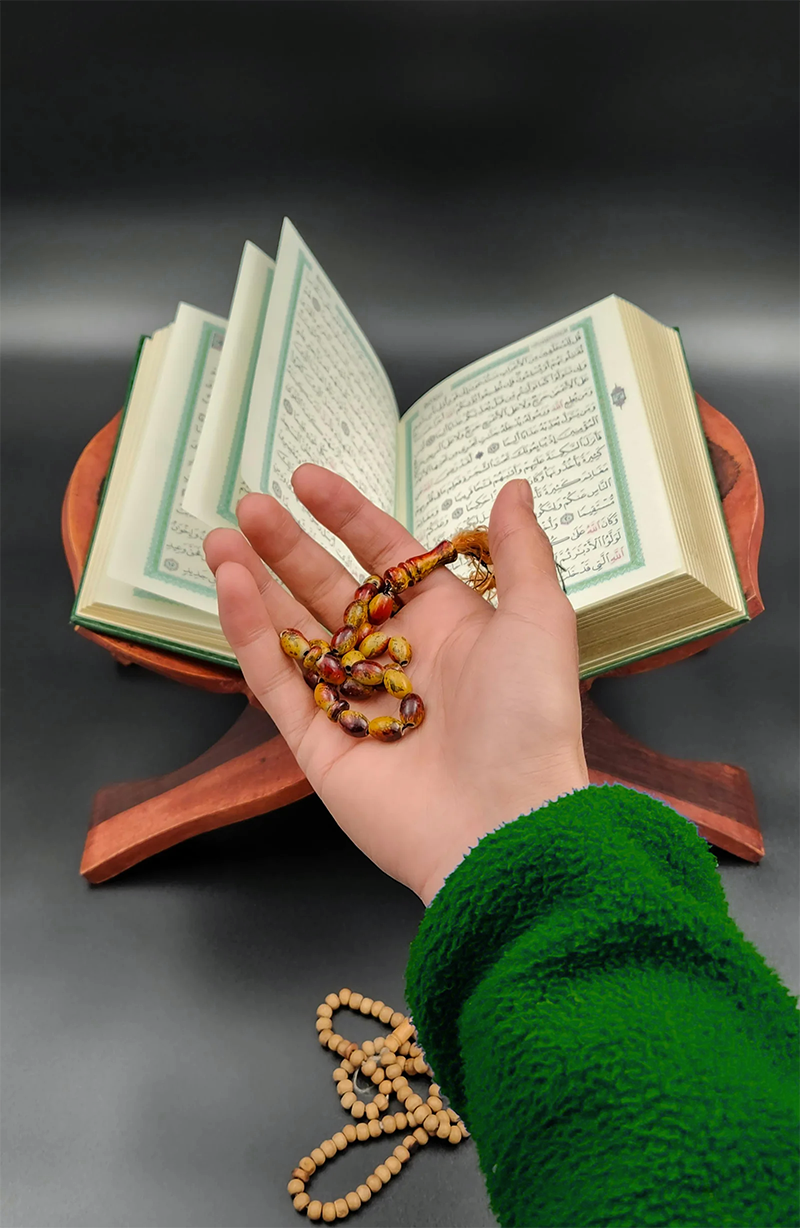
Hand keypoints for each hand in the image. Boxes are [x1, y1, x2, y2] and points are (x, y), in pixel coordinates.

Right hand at [203, 466, 588, 904]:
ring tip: (221, 540)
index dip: (345, 516)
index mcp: (443, 624)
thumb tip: (514, 488)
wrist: (504, 823)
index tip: (306, 479)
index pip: (384, 556)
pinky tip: (231, 588)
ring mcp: (351, 700)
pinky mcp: (318, 743)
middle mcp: (393, 658)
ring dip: (256, 583)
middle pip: (327, 588)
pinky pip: (277, 680)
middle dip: (287, 546)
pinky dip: (250, 635)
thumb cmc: (529, 719)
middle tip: (249, 505)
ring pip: (292, 631)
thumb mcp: (539, 619)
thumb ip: (521, 551)